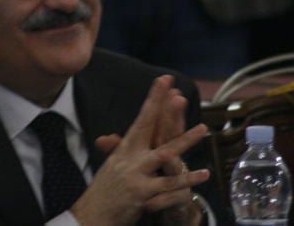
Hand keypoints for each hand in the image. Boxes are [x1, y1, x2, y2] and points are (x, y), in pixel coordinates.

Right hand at [71, 77, 208, 225]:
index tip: (163, 80)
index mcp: (124, 150)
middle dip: (162, 107)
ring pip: (164, 154)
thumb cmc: (103, 193)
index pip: (141, 119)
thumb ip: (116, 150)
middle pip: (148, 127)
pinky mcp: (143, 194)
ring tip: (203, 130)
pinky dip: (187, 179)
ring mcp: (136, 175)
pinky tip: (203, 173)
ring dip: (185, 141)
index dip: (153, 99)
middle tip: (176, 90)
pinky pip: (169, 185)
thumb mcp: (111, 167)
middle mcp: (129, 158)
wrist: (91, 217)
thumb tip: (107, 138)